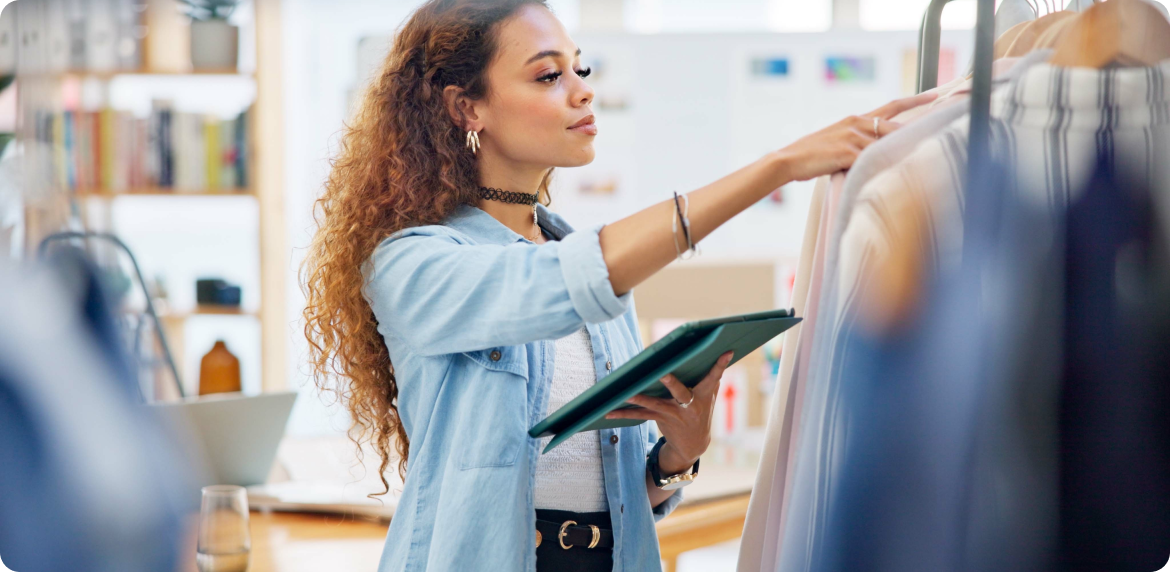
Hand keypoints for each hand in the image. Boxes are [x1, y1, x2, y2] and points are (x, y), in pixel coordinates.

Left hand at [604, 350, 733, 474]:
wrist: (694, 445)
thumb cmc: (702, 412)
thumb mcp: (710, 397)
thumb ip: (710, 378)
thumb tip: (717, 354)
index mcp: (704, 396)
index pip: (713, 377)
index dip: (719, 365)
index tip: (726, 353)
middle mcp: (690, 406)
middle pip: (679, 391)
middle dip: (670, 382)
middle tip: (662, 373)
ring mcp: (674, 414)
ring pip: (654, 405)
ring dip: (639, 400)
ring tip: (625, 395)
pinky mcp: (661, 420)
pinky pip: (641, 416)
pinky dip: (625, 414)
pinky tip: (610, 413)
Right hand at [773, 91, 937, 181]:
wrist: (789, 160)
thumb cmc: (812, 155)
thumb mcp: (838, 142)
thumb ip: (860, 143)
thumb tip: (879, 152)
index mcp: (856, 119)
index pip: (892, 106)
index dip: (915, 100)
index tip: (935, 95)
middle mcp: (857, 123)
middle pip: (895, 127)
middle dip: (914, 133)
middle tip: (935, 135)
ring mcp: (853, 137)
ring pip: (885, 145)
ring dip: (897, 156)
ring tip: (913, 164)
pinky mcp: (847, 152)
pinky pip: (871, 160)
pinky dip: (880, 167)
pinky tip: (887, 174)